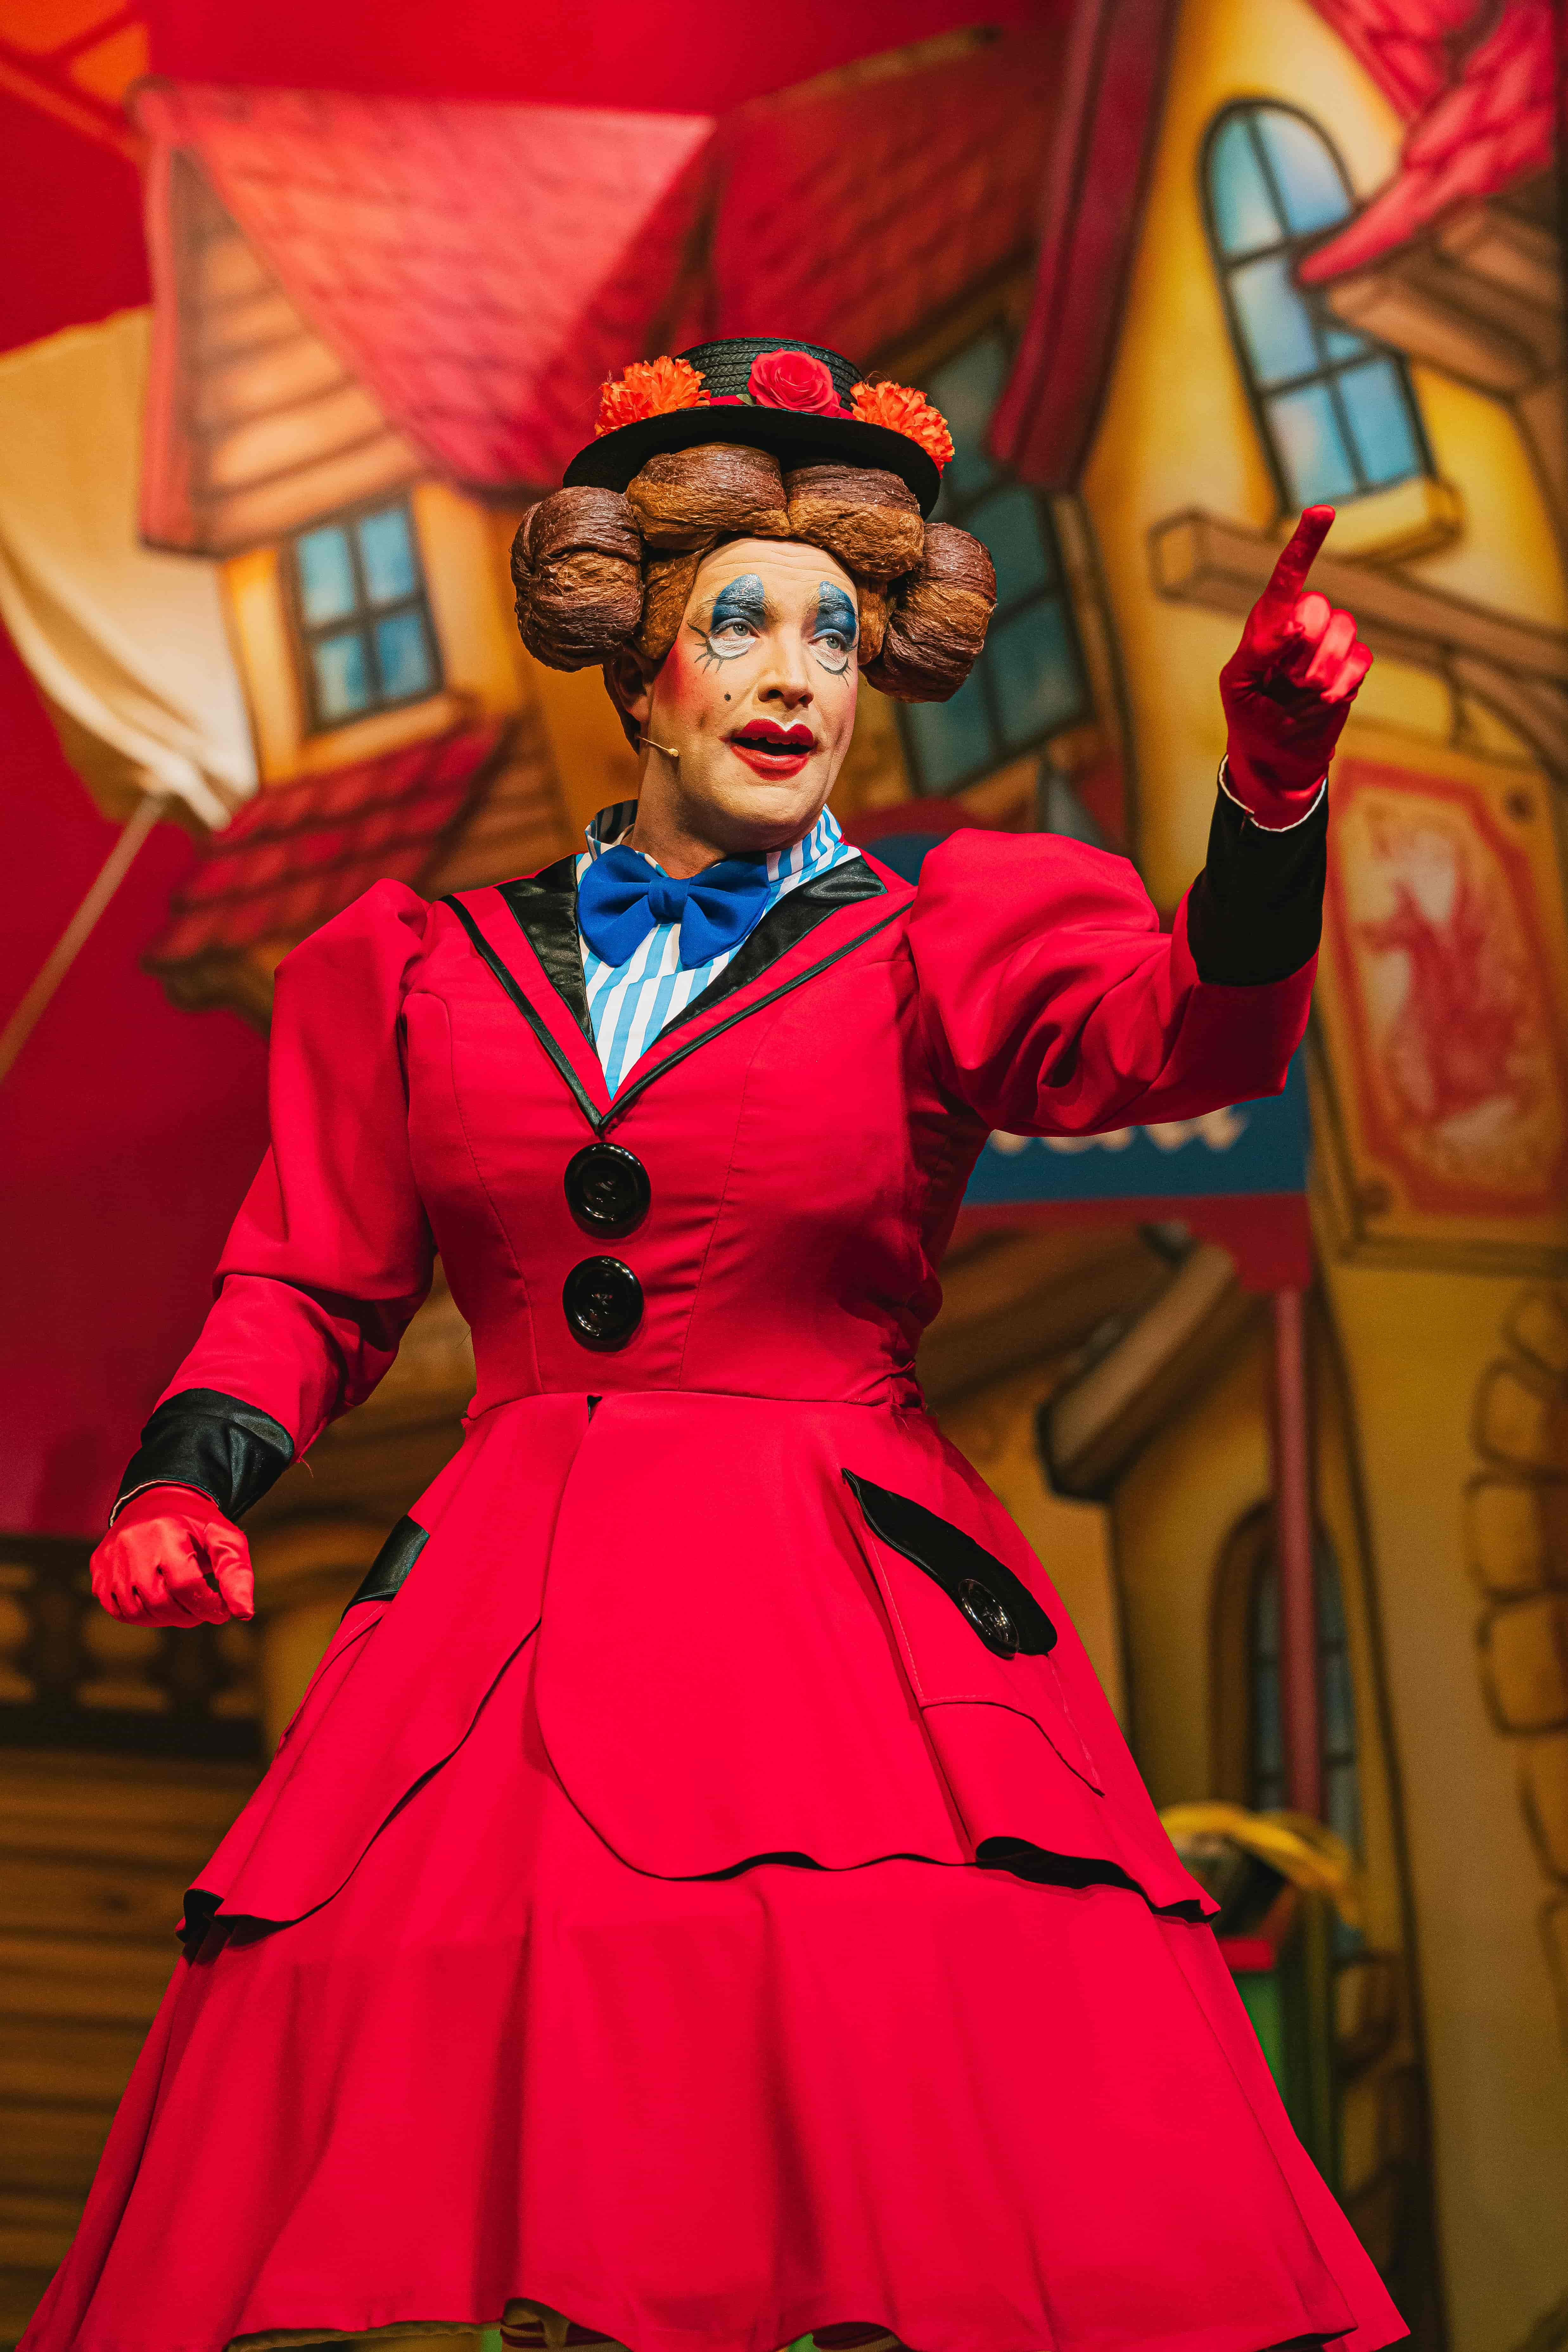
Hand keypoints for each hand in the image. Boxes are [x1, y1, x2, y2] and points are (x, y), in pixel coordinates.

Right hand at [91, 1487, 253, 1625]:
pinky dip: (140, 1615)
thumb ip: (236, 1572)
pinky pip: (116, 1608)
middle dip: (188, 1615)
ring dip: (164, 1619)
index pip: (186, 1585)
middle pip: (160, 1602)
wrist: (157, 1500)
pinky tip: (158, 1604)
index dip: (207, 1606)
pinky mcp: (98, 1567)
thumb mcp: (224, 1538)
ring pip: (136, 1611)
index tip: (221, 1611)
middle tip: (202, 1611)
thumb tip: (244, 1613)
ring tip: (183, 1607)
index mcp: (166, 1533)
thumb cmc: (196, 1523)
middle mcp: (132, 1544)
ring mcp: (111, 1558)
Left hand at [1219, 505, 1371, 823]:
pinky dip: (1341, 685)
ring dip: (1319, 671)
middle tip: (1282, 681)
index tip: (1323, 511)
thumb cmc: (1249, 713)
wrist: (1275, 753)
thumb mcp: (1237, 683)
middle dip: (1301, 651)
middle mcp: (1305, 621)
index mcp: (1270, 618)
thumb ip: (1258, 649)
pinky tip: (1323, 700)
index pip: (1290, 572)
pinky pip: (1360, 660)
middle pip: (1318, 608)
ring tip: (1299, 694)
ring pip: (1342, 633)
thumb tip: (1292, 626)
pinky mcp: (1354, 666)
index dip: (1306, 541)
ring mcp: (1333, 642)